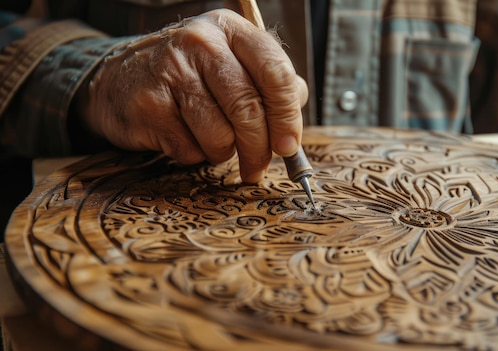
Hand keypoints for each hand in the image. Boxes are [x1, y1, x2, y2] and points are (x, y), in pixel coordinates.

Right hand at [80, 9, 307, 182]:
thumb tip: (297, 104)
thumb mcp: (231, 63)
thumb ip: (268, 81)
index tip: (289, 146)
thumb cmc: (189, 77)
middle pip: (249, 109)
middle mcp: (200, 42)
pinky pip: (189, 149)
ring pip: (220, 135)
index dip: (287, 116)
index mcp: (231, 29)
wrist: (120, 80)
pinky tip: (184, 137)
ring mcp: (170, 70)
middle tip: (257, 168)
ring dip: (222, 152)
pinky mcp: (148, 103)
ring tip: (213, 142)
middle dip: (259, 149)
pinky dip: (194, 155)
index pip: (276, 73)